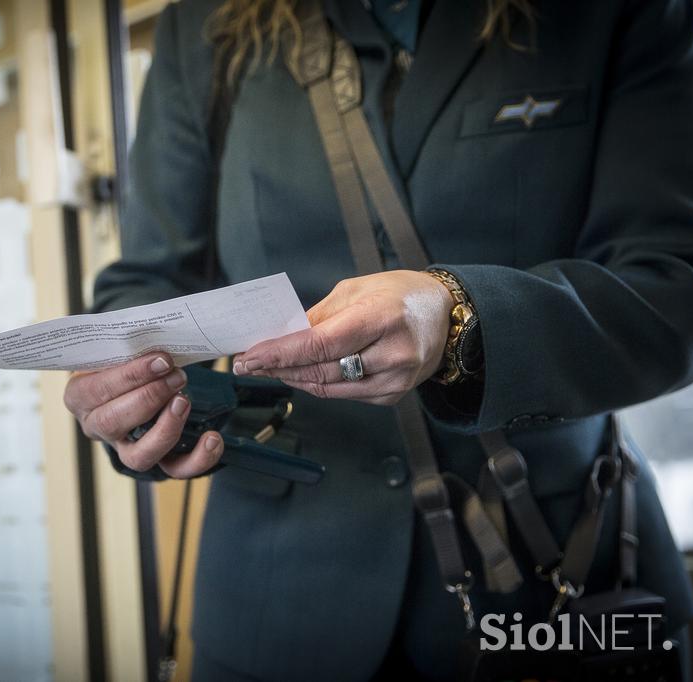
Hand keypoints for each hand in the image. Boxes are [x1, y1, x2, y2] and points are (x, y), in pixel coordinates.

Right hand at [63, 353, 223, 477]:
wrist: (136, 377)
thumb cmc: (123, 359)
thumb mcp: (117, 348)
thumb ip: (127, 346)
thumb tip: (155, 334)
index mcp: (80, 396)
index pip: (96, 390)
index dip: (130, 376)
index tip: (161, 359)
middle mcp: (97, 427)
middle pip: (113, 423)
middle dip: (149, 398)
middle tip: (176, 376)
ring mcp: (125, 448)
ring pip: (139, 456)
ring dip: (165, 429)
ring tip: (184, 401)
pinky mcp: (156, 460)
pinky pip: (175, 470)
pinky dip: (198, 458)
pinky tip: (213, 437)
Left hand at [233, 271, 452, 404]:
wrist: (445, 314)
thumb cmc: (399, 295)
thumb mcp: (355, 290)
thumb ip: (317, 317)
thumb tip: (280, 337)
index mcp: (382, 318)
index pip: (320, 344)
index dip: (281, 353)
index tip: (250, 356)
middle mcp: (393, 353)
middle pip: (320, 369)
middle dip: (278, 367)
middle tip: (247, 363)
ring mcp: (396, 380)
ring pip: (328, 388)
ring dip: (292, 379)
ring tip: (266, 368)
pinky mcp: (393, 395)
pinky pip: (343, 394)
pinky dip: (317, 384)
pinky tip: (299, 374)